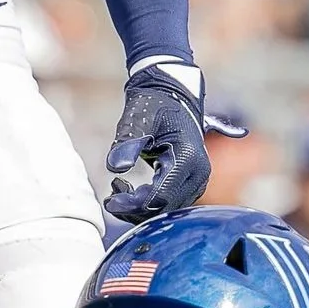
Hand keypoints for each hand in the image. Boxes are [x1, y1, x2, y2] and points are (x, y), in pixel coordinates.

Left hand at [104, 61, 210, 222]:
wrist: (173, 97)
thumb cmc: (155, 105)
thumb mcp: (138, 118)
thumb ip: (127, 141)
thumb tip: (116, 167)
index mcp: (188, 157)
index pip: (161, 196)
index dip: (134, 203)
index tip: (110, 200)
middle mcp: (198, 174)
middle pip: (164, 208)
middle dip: (134, 207)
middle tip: (111, 194)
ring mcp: (196, 181)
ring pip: (165, 210)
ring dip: (139, 207)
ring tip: (118, 186)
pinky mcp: (188, 185)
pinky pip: (167, 205)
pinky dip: (146, 203)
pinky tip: (128, 189)